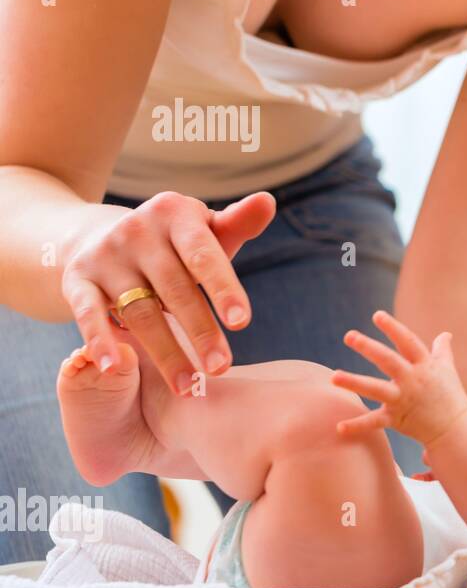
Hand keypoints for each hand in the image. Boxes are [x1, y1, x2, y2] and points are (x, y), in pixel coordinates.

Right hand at [60, 190, 274, 394]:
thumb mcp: (206, 231)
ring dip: (164, 351)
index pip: (204, 255)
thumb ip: (238, 223)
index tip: (242, 323)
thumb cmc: (177, 243)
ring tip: (188, 385)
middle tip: (221, 367)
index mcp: (176, 214)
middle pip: (174, 289)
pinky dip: (100, 340)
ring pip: (140, 310)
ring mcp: (105, 255)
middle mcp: (137, 231)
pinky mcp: (78, 279)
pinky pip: (88, 313)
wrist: (103, 235)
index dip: (223, 288)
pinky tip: (116, 367)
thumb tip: (267, 201)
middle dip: (200, 331)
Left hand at [331, 310, 466, 446]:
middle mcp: (413, 380)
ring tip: (333, 377)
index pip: (408, 342)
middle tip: (349, 336)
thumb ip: (442, 350)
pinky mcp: (397, 419)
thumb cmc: (451, 395)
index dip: (393, 328)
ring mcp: (403, 400)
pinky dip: (358, 426)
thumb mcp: (448, 369)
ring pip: (376, 389)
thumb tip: (446, 334)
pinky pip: (375, 422)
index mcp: (425, 365)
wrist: (455, 428)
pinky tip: (339, 427)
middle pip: (388, 361)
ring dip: (354, 382)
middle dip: (369, 348)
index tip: (377, 315)